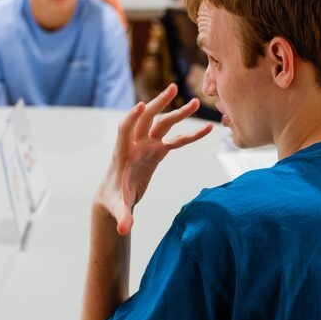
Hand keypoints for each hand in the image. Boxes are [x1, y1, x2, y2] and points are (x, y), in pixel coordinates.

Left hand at [96, 84, 212, 235]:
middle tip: (172, 88)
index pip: (125, 129)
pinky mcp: (157, 151)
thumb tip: (124, 231)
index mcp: (122, 152)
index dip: (132, 117)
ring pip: (163, 124)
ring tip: (195, 102)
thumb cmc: (113, 201)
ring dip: (177, 113)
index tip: (141, 105)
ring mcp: (147, 145)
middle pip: (146, 118)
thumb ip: (122, 217)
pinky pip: (176, 140)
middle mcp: (135, 144)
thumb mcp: (118, 209)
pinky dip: (190, 135)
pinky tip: (207, 129)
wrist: (115, 197)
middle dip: (158, 104)